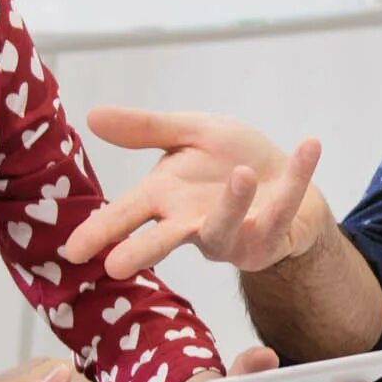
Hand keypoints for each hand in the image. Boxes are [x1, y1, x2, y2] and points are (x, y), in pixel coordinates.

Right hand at [63, 108, 329, 280]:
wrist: (282, 173)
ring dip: (234, 204)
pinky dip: (299, 175)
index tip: (72, 251)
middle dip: (142, 251)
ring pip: (226, 228)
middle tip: (117, 265)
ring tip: (243, 175)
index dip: (100, 232)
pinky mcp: (270, 239)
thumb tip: (92, 116)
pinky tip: (309, 144)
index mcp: (167, 198)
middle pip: (163, 241)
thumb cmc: (229, 159)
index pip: (127, 215)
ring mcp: (232, 237)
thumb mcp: (189, 133)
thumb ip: (146, 129)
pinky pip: (285, 207)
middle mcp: (193, 224)